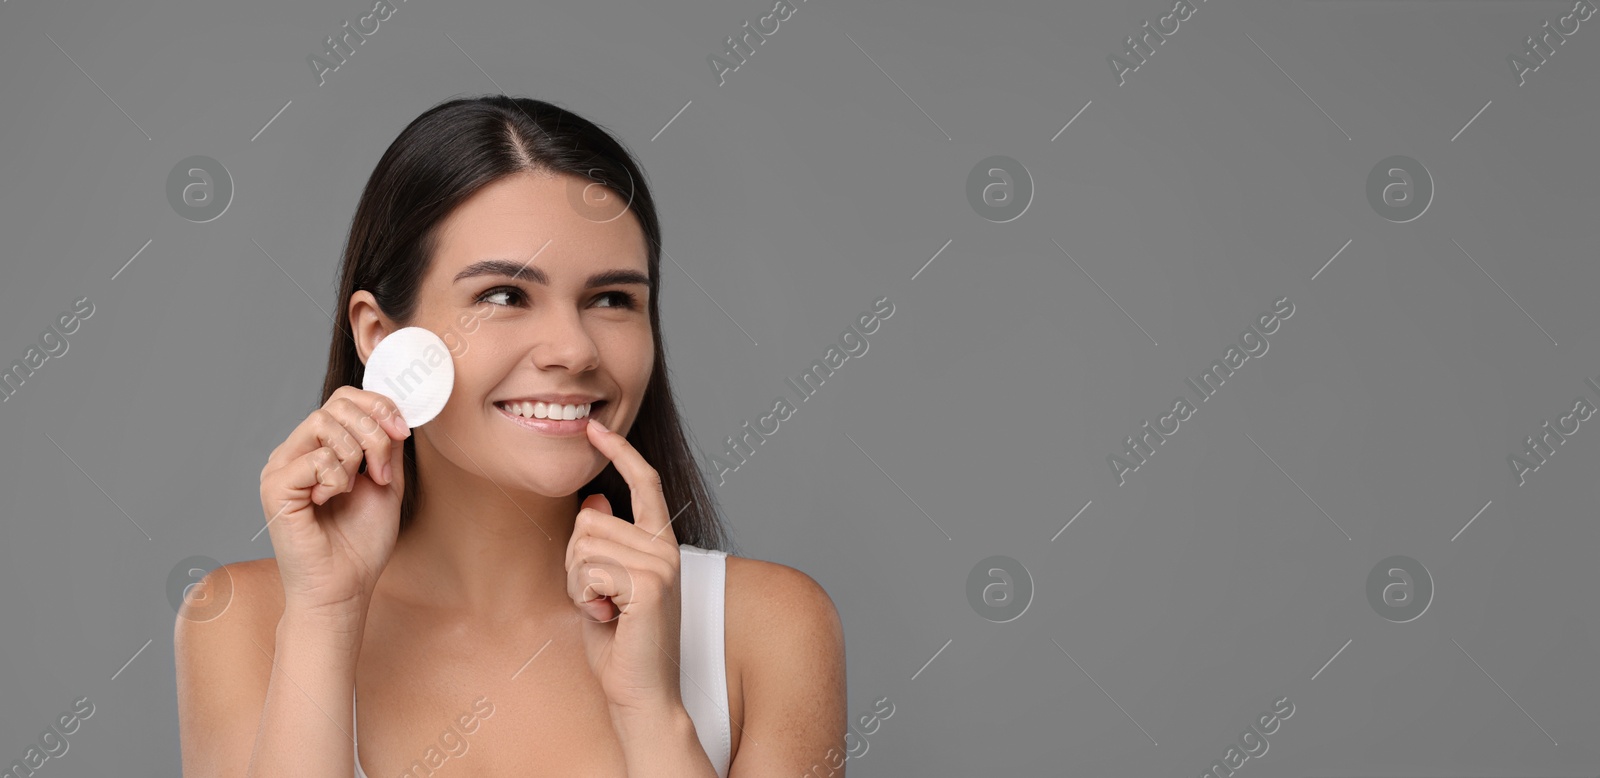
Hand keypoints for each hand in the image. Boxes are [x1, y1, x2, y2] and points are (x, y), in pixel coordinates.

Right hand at [258, 385, 409, 623]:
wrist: (344, 586)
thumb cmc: (362, 542)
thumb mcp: (387, 481)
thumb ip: (388, 443)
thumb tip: (393, 409)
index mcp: (320, 447)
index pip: (344, 399)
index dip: (378, 406)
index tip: (402, 432)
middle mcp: (296, 452)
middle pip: (336, 405)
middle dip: (373, 432)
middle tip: (383, 472)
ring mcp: (281, 467)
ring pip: (323, 423)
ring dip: (356, 454)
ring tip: (355, 488)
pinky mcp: (275, 487)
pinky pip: (314, 457)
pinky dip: (336, 477)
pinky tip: (330, 500)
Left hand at [565, 417, 683, 716]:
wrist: (642, 693)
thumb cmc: (620, 646)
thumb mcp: (602, 586)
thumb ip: (601, 545)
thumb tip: (595, 498)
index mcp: (660, 544)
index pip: (644, 482)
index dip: (619, 451)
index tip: (594, 428)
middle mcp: (666, 548)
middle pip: (588, 519)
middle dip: (574, 561)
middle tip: (597, 599)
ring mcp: (661, 564)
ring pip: (583, 544)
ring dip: (578, 583)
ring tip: (604, 611)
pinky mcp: (650, 584)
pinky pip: (589, 569)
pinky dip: (586, 598)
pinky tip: (608, 619)